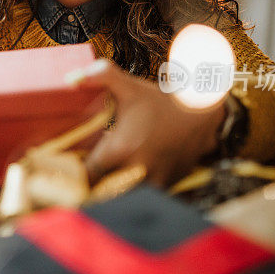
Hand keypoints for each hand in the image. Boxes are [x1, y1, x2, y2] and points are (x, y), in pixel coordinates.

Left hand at [71, 59, 225, 185]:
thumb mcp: (130, 87)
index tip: (70, 171)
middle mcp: (137, 171)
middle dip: (95, 187)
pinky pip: (147, 195)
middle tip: (87, 176)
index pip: (87, 177)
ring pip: (127, 196)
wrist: (204, 110)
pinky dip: (139, 189)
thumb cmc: (162, 100)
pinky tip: (134, 175)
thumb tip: (71, 77)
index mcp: (120, 150)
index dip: (75, 176)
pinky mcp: (170, 184)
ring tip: (110, 177)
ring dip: (117, 190)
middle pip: (104, 193)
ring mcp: (156, 180)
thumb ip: (100, 77)